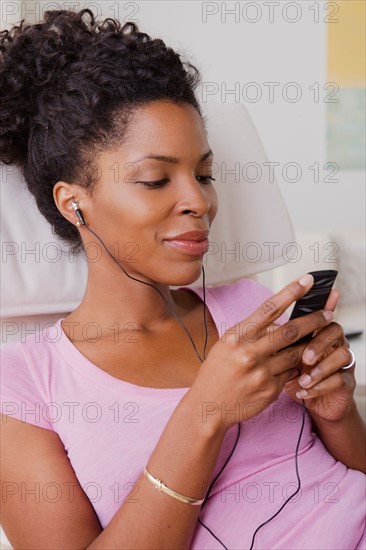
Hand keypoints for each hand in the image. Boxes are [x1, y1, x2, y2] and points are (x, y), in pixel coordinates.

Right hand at [189, 273, 334, 432]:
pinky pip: (290, 373)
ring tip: (316, 339)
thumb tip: (278, 321)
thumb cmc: (217, 371)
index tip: (307, 281)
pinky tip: (293, 365)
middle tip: (328, 314)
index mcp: (237, 336)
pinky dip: (294, 367)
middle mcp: (249, 353)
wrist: (208, 406)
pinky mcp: (270, 390)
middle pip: (290, 331)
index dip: (291, 293)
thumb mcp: (227, 344)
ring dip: (308, 345)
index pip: (269, 309)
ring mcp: (261, 373)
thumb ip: (252, 332)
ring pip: (296, 354)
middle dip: (314, 320)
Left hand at [283, 288, 356, 422]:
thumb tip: (265, 328)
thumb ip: (278, 341)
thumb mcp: (281, 356)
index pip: (321, 314)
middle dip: (318, 343)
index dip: (320, 307)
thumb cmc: (294, 376)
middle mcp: (333, 343)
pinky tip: (306, 391)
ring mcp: (343, 361)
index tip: (313, 308)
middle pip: (334, 330)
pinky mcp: (348, 381)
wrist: (309, 402)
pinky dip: (322, 386)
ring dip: (321, 368)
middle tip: (305, 358)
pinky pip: (341, 379)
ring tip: (304, 381)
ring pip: (343, 354)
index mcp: (318, 332)